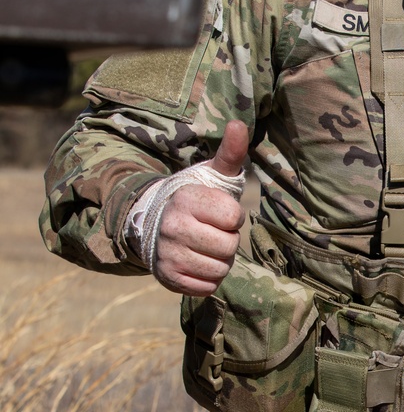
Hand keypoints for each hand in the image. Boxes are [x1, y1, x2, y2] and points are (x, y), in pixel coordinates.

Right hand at [154, 121, 248, 295]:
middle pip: (229, 247)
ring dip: (220, 261)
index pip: (234, 217)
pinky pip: (207, 287)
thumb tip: (240, 124)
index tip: (219, 212)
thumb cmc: (195, 199)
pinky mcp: (168, 277)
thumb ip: (230, 153)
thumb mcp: (212, 175)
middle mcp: (173, 227)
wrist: (155, 224)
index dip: (233, 217)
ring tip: (205, 246)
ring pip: (220, 269)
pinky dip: (208, 278)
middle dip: (228, 241)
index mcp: (187, 199)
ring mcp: (168, 254)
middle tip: (213, 231)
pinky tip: (197, 262)